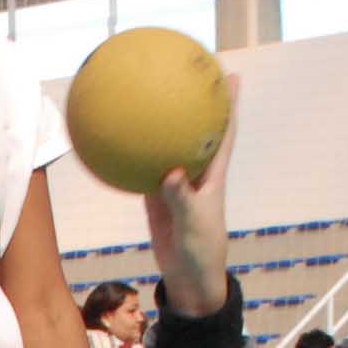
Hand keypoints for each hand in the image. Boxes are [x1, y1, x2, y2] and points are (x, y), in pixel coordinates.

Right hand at [141, 70, 241, 318]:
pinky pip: (142, 170)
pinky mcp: (156, 197)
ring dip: (161, 125)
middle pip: (196, 128)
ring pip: (168, 146)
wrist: (188, 276)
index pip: (224, 130)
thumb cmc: (200, 250)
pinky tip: (115, 142)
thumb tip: (170, 174)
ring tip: (150, 97)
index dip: (230, 104)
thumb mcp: (193, 224)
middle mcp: (196, 172)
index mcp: (213, 174)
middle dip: (195, 102)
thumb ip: (182, 198)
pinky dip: (132, 157)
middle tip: (190, 72)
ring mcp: (175, 183)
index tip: (233, 75)